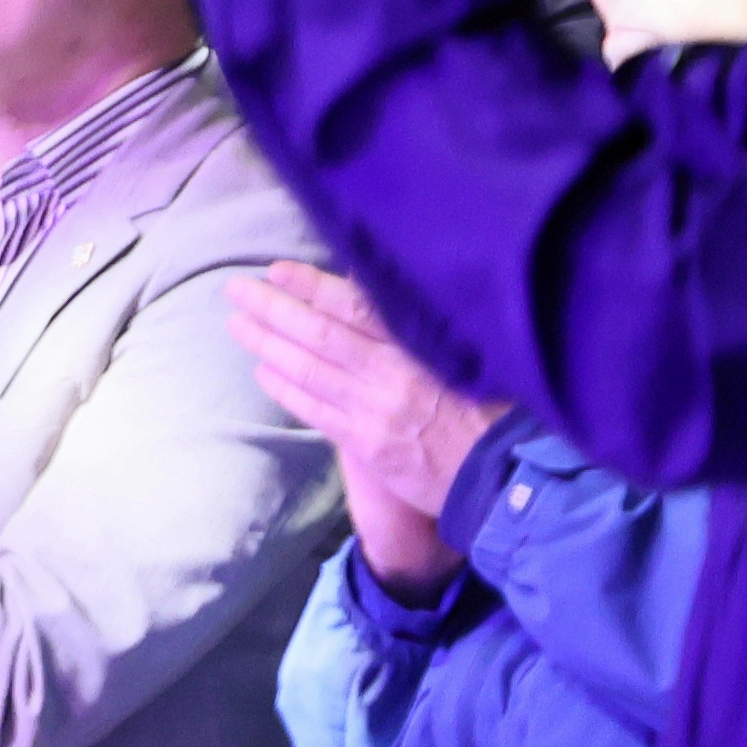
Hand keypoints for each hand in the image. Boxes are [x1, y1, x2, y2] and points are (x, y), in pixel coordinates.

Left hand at [228, 264, 502, 591]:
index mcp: (421, 346)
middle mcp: (393, 374)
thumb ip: (424, 330)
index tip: (279, 269)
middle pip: (320, 333)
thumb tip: (376, 288)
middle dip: (273, 308)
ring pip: (308, 369)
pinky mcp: (368, 445)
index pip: (358, 306)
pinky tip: (263, 370)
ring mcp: (376, 410)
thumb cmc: (493, 411)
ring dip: (267, 343)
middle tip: (237, 289)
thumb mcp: (470, 359)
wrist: (509, 478)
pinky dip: (285, 387)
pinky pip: (315, 410)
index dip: (314, 286)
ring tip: (237, 323)